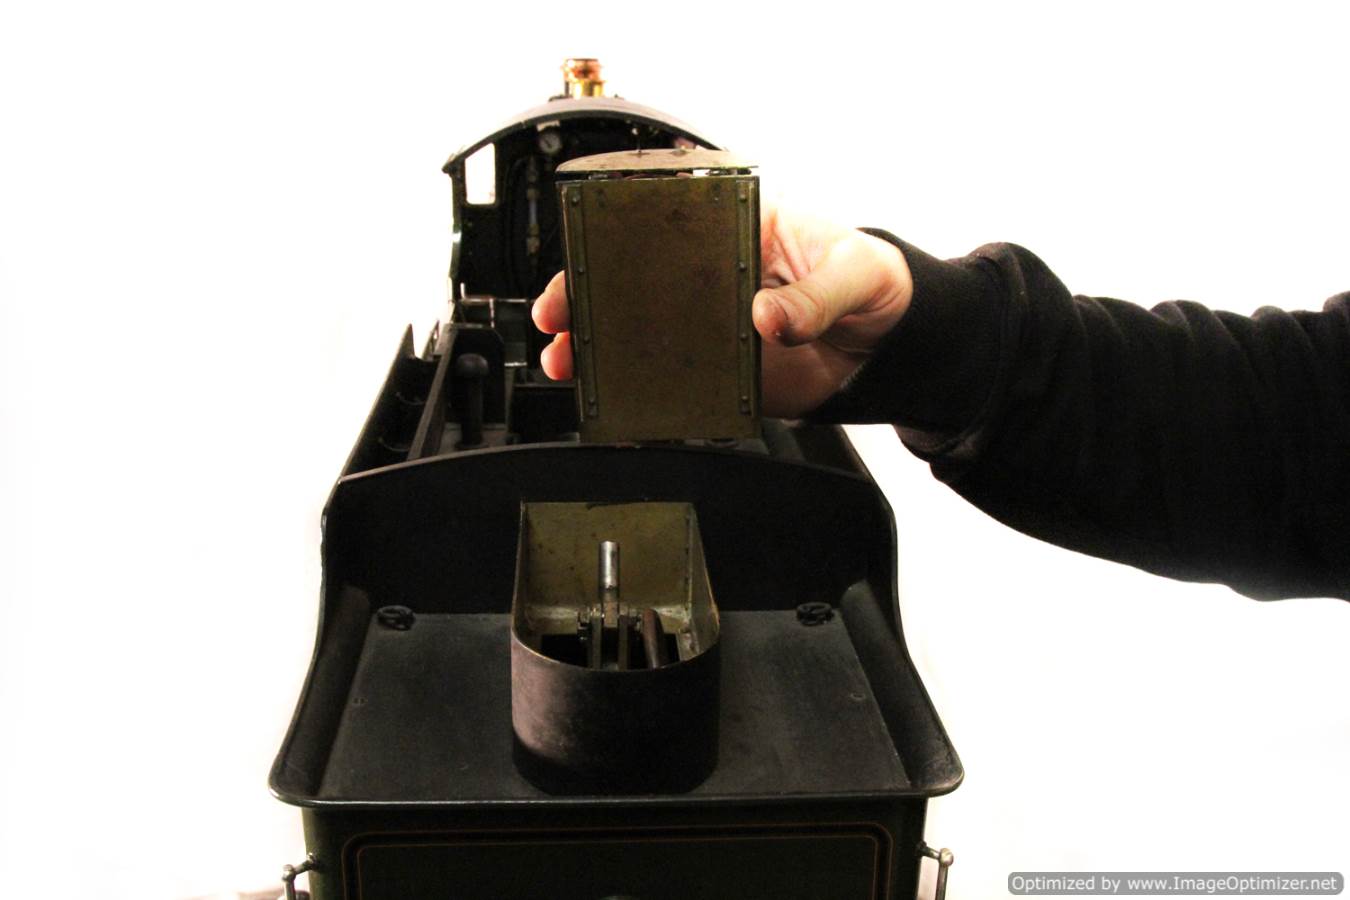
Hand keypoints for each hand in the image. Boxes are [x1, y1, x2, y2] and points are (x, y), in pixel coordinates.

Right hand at [531, 204, 912, 416]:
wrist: (895, 345)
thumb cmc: (876, 283)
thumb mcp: (855, 275)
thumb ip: (813, 297)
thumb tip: (767, 316)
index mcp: (739, 226)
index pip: (666, 222)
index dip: (617, 238)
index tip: (588, 256)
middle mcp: (716, 273)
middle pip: (636, 279)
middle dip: (586, 295)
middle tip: (558, 317)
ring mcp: (714, 324)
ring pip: (644, 330)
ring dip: (601, 345)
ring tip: (567, 362)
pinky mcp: (723, 371)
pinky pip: (675, 380)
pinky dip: (643, 391)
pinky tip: (615, 396)